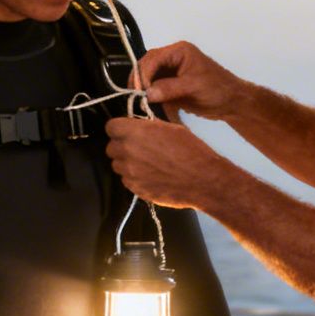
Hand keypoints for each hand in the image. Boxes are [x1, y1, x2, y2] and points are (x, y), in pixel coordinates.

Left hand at [106, 116, 231, 211]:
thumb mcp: (172, 129)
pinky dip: (134, 177)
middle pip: (111, 147)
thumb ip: (149, 127)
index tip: (126, 131)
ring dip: (126, 163)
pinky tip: (150, 176)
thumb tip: (140, 128)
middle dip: (122, 146)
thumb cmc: (192, 151)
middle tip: (138, 148)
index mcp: (136, 132)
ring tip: (145, 163)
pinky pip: (126, 180)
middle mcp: (128, 152)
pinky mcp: (135, 188)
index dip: (119, 128)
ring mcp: (130, 172)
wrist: (203, 181)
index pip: (111, 127)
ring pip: (117, 165)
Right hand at [131, 42, 244, 121]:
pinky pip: (154, 89)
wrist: (232, 103)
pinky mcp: (170, 86)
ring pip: (148, 78)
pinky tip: (146, 106)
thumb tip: (147, 93)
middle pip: (147, 65)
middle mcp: (172, 59)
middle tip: (134, 96)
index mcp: (179, 52)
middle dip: (139, 80)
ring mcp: (170, 73)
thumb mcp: (194, 86)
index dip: (143, 73)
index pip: (154, 58)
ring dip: (142, 89)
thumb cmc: (217, 88)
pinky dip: (150, 97)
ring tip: (138, 102)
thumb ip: (170, 88)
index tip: (139, 90)